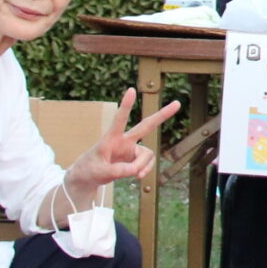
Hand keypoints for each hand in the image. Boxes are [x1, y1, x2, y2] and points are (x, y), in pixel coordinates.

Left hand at [62, 88, 179, 192]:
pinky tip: (139, 177)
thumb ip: (117, 171)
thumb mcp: (99, 172)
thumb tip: (136, 171)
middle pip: (146, 125)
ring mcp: (131, 149)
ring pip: (147, 154)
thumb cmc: (90, 170)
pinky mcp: (135, 159)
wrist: (89, 177)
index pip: (119, 119)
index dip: (126, 106)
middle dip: (162, 115)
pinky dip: (145, 170)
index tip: (131, 90)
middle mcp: (124, 140)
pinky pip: (147, 164)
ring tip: (136, 176)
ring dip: (143, 166)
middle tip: (177, 103)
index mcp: (111, 138)